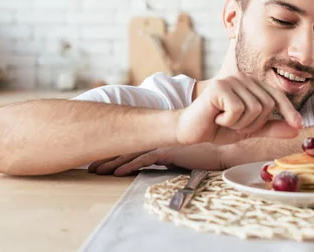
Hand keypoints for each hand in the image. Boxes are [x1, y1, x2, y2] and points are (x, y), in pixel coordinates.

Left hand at [88, 144, 224, 176]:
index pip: (132, 145)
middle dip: (107, 157)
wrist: (221, 148)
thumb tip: (159, 160)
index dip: (115, 152)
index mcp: (158, 140)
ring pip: (131, 154)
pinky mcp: (168, 152)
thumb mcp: (181, 152)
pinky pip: (145, 160)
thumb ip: (169, 153)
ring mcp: (162, 145)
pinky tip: (117, 173)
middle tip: (91, 166)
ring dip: (112, 163)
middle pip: (127, 148)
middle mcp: (158, 140)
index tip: (100, 161)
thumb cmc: (204, 151)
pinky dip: (130, 166)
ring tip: (96, 170)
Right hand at [175, 72, 302, 144]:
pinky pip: (238, 110)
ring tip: (224, 120)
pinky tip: (216, 118)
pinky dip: (228, 121)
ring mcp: (231, 80)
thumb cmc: (218, 127)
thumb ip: (272, 127)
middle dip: (253, 123)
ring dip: (239, 124)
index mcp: (252, 85)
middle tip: (233, 124)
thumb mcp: (250, 129)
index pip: (277, 96)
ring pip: (254, 109)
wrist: (190, 129)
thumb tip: (297, 129)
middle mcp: (243, 78)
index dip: (289, 112)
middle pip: (267, 105)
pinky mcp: (219, 87)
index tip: (299, 126)